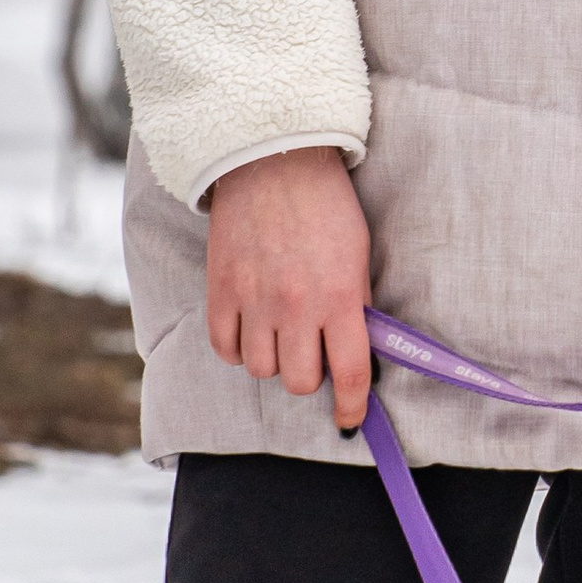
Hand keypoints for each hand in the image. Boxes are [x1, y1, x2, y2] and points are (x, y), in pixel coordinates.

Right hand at [204, 145, 372, 429]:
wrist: (273, 161)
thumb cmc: (326, 206)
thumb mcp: (359, 254)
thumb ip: (357, 304)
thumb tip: (361, 351)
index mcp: (340, 297)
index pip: (350, 373)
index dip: (353, 407)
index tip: (351, 421)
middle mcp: (296, 306)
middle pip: (300, 381)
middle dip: (312, 376)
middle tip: (314, 353)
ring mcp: (254, 300)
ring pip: (261, 370)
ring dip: (274, 362)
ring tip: (281, 336)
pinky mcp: (221, 290)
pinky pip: (225, 348)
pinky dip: (238, 348)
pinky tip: (251, 330)